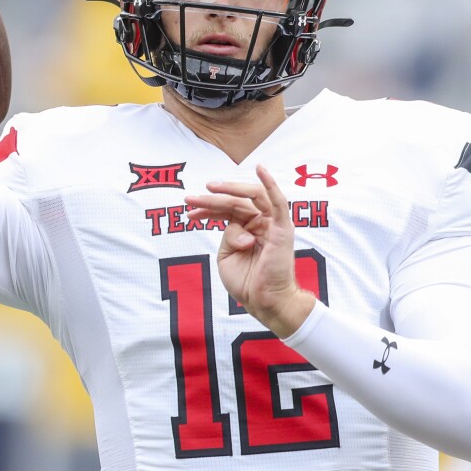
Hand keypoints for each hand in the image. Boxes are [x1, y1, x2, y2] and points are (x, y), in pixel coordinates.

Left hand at [184, 164, 316, 337]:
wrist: (264, 302)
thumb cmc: (247, 282)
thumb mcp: (226, 257)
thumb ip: (228, 237)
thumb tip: (236, 227)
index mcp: (249, 229)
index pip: (227, 210)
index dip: (207, 209)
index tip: (188, 213)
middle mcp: (261, 223)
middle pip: (235, 202)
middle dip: (210, 200)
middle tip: (189, 199)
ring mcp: (272, 224)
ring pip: (250, 198)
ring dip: (230, 190)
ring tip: (209, 188)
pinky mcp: (282, 229)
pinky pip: (278, 202)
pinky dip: (270, 184)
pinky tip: (260, 169)